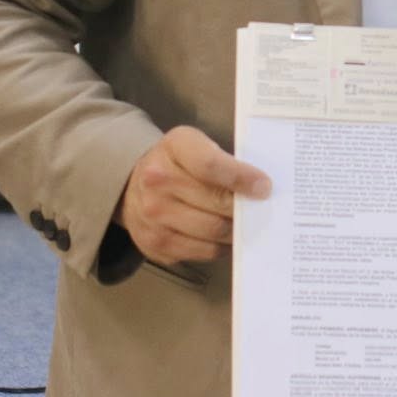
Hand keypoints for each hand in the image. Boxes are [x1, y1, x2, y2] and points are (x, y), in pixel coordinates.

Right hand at [114, 125, 271, 265]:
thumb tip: (260, 188)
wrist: (132, 183)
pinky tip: (222, 235)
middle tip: (258, 209)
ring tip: (242, 223)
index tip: (264, 186)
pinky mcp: (154, 244)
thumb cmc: (178, 162)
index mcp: (174, 147)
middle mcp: (156, 181)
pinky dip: (219, 246)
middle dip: (243, 207)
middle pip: (215, 202)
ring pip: (212, 231)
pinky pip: (201, 252)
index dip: (241, 177)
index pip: (211, 165)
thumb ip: (225, 161)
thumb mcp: (197, 144)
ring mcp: (152, 216)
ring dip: (234, 230)